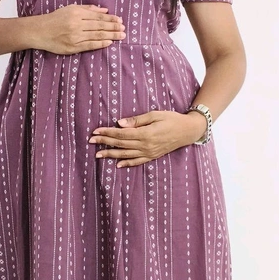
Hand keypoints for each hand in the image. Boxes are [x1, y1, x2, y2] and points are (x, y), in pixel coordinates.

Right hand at [36, 4, 125, 54]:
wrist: (40, 31)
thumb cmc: (56, 19)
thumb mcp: (71, 8)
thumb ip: (88, 9)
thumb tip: (105, 9)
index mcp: (77, 14)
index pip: (98, 16)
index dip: (110, 18)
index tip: (120, 20)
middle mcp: (77, 24)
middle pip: (100, 26)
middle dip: (113, 27)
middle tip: (124, 29)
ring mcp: (75, 37)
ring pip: (97, 35)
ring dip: (110, 36)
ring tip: (120, 36)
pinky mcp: (73, 47)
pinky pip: (90, 45)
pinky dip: (100, 43)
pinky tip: (109, 42)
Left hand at [88, 109, 205, 167]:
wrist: (188, 131)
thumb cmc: (172, 119)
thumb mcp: (155, 115)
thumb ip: (137, 120)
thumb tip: (120, 123)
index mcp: (145, 134)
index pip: (121, 134)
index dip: (107, 133)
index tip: (95, 132)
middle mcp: (145, 145)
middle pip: (120, 144)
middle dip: (104, 143)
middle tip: (91, 141)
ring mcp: (149, 152)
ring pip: (126, 155)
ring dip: (111, 155)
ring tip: (98, 155)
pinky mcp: (152, 156)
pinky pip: (137, 161)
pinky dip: (127, 163)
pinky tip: (117, 164)